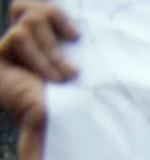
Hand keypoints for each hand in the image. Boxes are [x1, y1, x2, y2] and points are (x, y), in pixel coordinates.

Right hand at [0, 3, 78, 132]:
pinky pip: (19, 37)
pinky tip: (51, 81)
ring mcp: (8, 51)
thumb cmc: (87, 101)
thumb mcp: (89, 65)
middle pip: (30, 6)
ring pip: (30, 22)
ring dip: (54, 52)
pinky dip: (42, 59)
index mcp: (45, 41)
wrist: (70, 126)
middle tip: (75, 51)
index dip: (54, 11)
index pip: (35, 6)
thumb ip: (79, 40)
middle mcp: (25, 44)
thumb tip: (107, 13)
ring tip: (65, 78)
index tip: (78, 37)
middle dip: (56, 22)